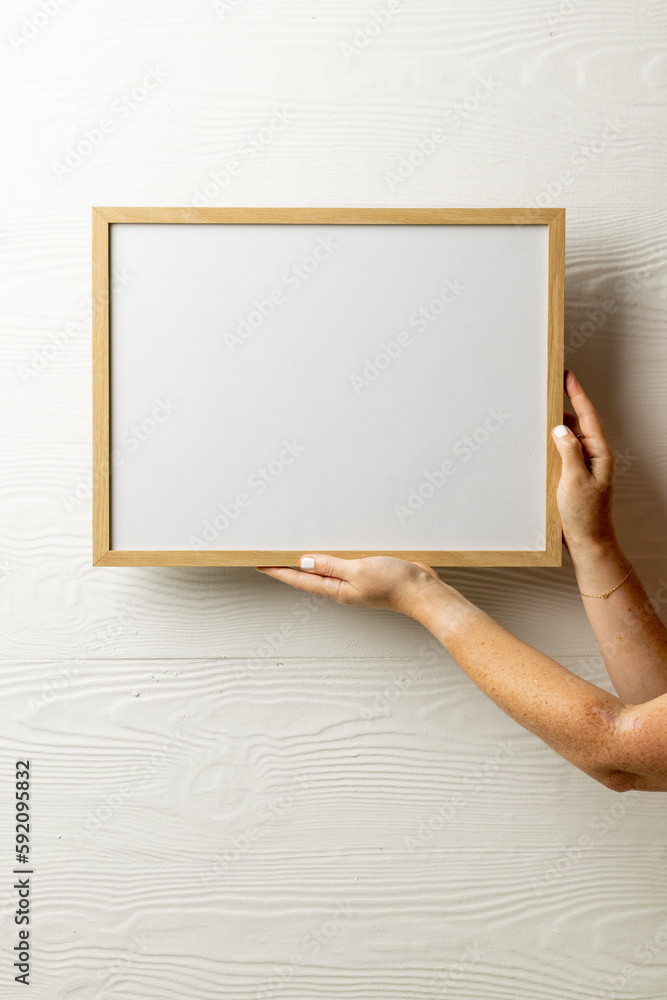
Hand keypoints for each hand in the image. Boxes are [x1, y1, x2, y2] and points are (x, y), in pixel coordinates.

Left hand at [256, 554, 446, 615]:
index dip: (277, 571)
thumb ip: (331, 565)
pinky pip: (342, 562)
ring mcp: (354, 580)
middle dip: (288, 567)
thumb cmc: (394, 584)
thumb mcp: (358, 571)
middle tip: (269, 556)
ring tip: (291, 551)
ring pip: (324, 569)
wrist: (423, 591)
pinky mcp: (367, 572)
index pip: (299, 579)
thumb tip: (303, 562)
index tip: (259, 563)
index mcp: (336, 589)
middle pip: (308, 576)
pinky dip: (330, 555)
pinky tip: (329, 547)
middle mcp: (342, 587)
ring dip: (308, 561)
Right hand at [552, 369, 617, 549]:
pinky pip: (561, 454)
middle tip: (549, 388)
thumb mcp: (575, 481)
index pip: (588, 417)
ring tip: (539, 411)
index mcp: (599, 454)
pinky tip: (538, 443)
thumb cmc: (585, 515)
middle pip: (578, 423)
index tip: (567, 376)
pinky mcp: (571, 478)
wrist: (587, 542)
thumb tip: (561, 428)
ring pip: (568, 439)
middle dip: (564, 405)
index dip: (577, 394)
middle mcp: (592, 457)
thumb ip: (569, 452)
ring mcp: (582, 467)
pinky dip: (550, 445)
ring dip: (555, 426)